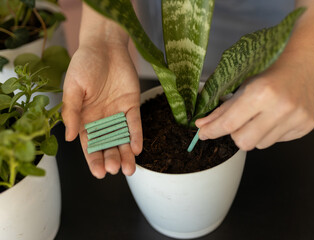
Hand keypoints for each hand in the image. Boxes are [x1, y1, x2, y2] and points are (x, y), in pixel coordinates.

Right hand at [62, 42, 141, 178]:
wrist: (105, 46)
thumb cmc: (84, 64)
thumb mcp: (73, 88)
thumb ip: (71, 112)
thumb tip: (70, 138)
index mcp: (85, 118)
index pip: (90, 144)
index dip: (93, 159)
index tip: (98, 173)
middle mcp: (102, 119)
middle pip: (107, 144)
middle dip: (111, 158)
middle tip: (115, 169)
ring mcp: (118, 113)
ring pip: (122, 138)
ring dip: (125, 153)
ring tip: (129, 168)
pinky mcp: (132, 104)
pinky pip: (135, 123)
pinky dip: (136, 135)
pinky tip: (137, 148)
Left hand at [195, 51, 313, 150]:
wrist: (302, 65)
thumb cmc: (269, 75)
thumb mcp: (242, 88)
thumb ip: (222, 110)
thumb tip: (202, 126)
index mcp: (262, 93)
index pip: (230, 124)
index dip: (212, 131)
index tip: (203, 133)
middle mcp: (281, 107)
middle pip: (244, 142)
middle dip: (236, 135)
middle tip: (240, 122)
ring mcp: (297, 118)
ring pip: (261, 145)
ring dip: (255, 134)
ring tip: (263, 116)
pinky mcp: (307, 125)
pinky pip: (278, 142)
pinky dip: (271, 132)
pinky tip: (278, 116)